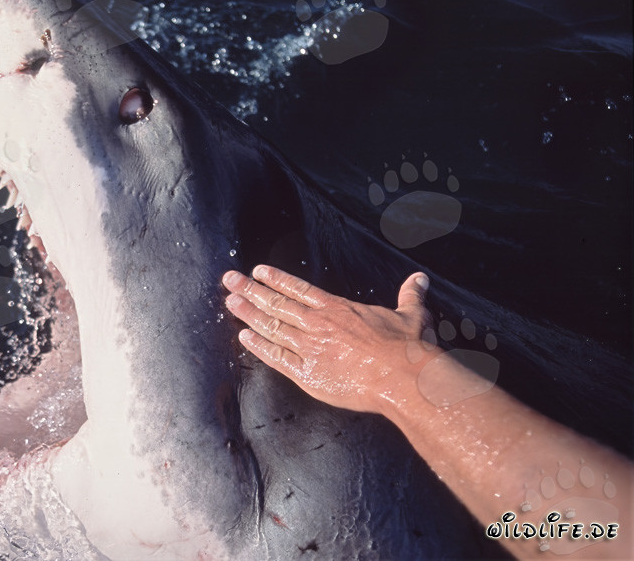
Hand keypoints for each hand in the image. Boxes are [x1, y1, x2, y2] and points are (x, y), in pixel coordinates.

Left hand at [222, 266, 432, 414]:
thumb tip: (419, 279)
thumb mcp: (411, 315)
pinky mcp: (308, 374)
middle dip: (250, 290)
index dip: (276, 280)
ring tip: (229, 302)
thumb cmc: (408, 348)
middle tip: (229, 280)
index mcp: (338, 309)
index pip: (299, 289)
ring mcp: (310, 348)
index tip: (258, 271)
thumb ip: (409, 296)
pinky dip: (259, 347)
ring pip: (272, 327)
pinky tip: (243, 337)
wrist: (404, 378)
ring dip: (248, 313)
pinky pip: (277, 358)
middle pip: (277, 304)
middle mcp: (318, 325)